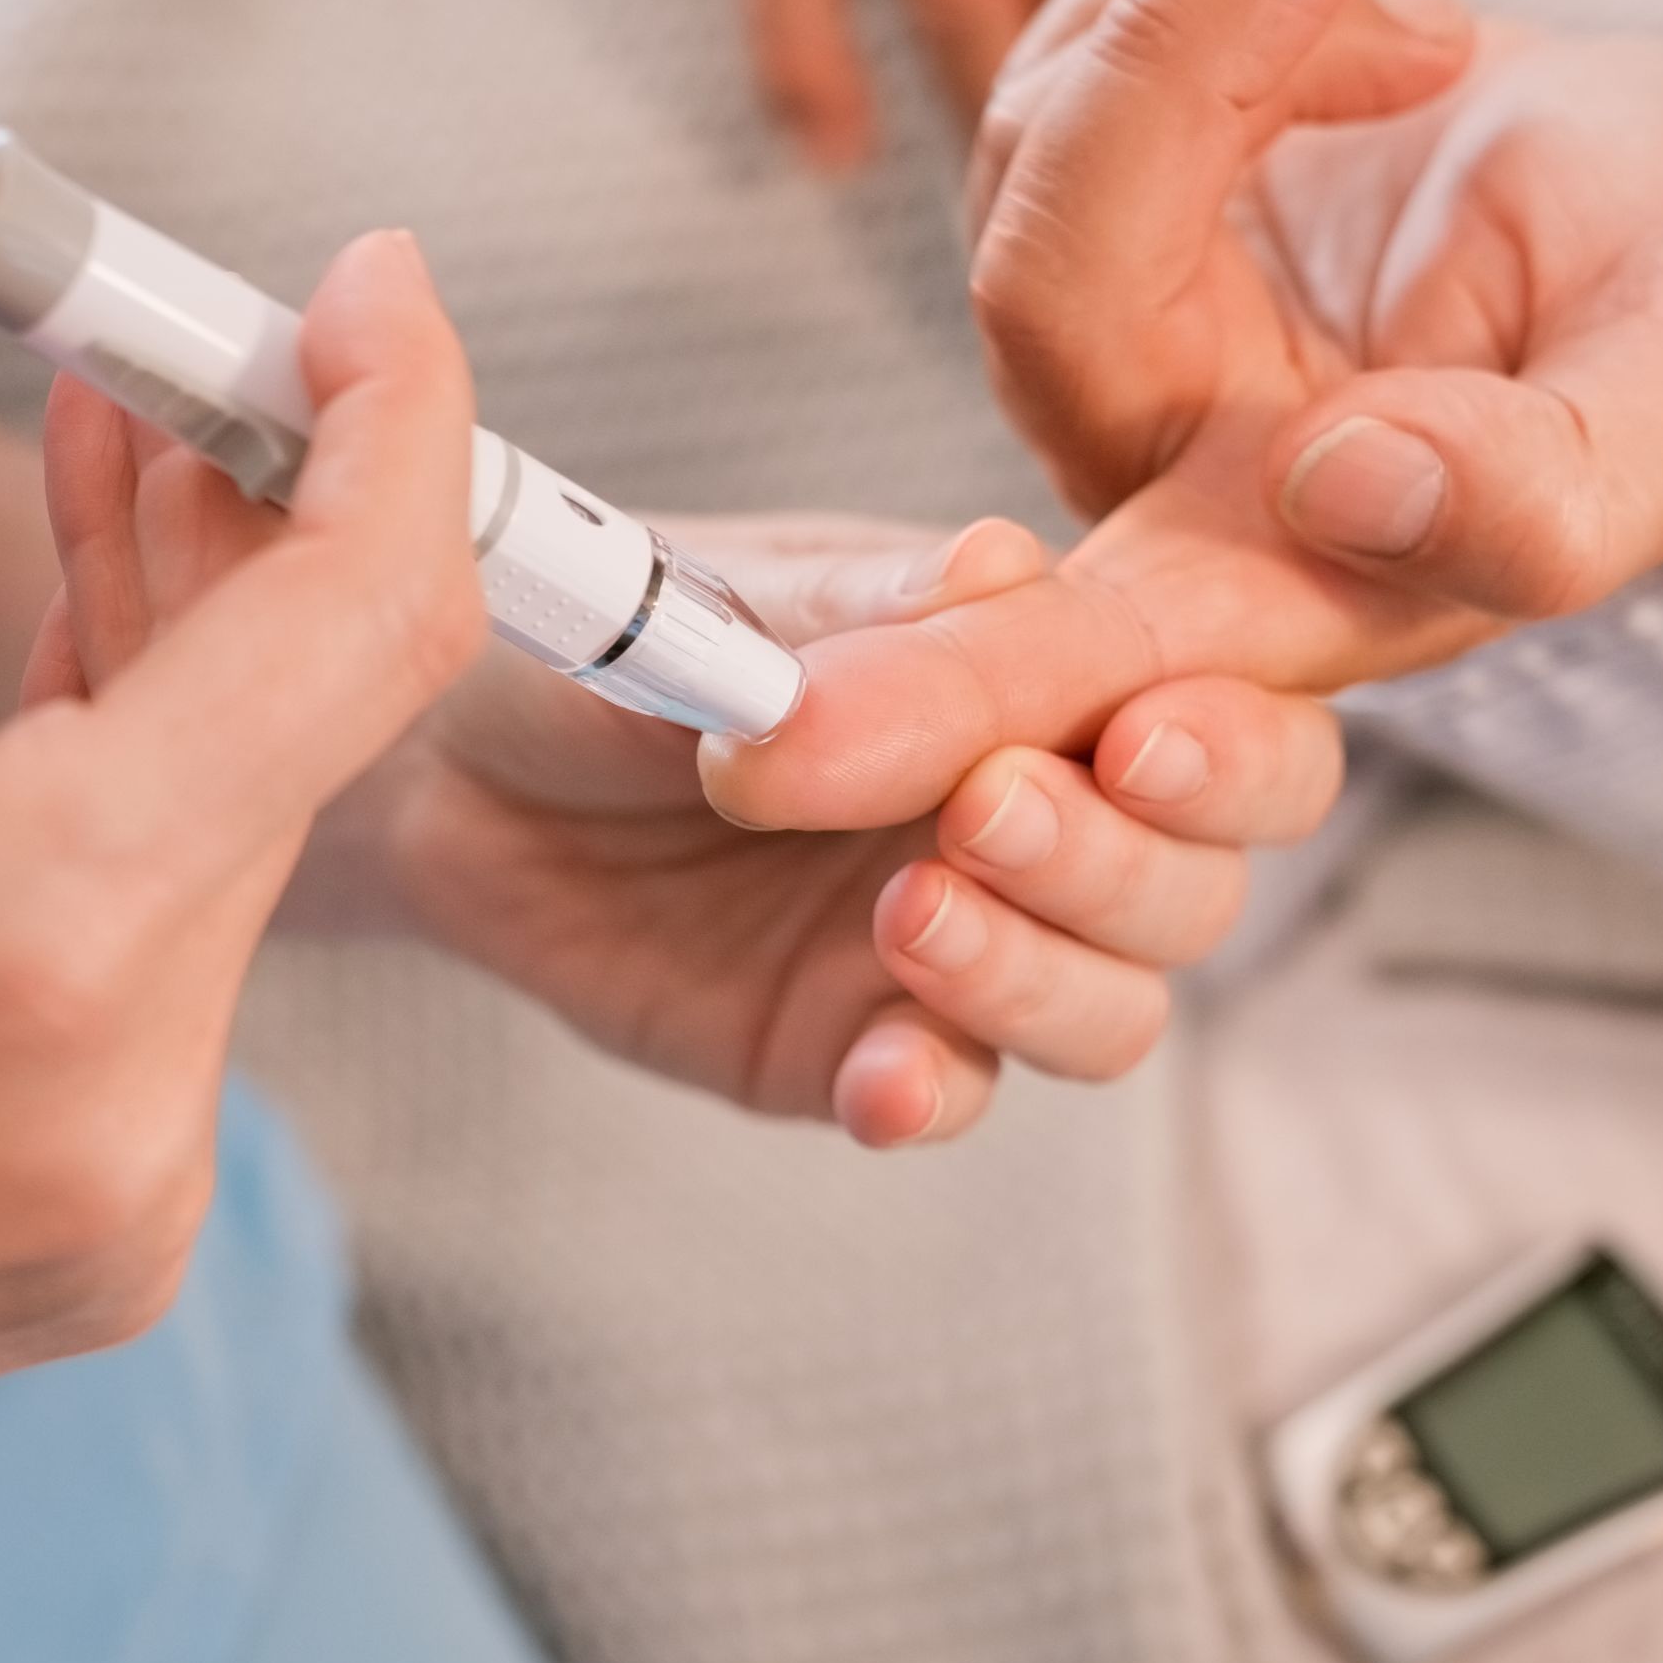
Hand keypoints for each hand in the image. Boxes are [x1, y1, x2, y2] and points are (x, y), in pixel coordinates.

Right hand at [0, 76, 493, 1523]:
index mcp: (34, 944)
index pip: (364, 623)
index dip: (397, 416)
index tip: (365, 283)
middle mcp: (138, 1102)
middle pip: (308, 723)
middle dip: (247, 504)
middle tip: (140, 340)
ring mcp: (134, 1200)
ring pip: (243, 834)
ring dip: (182, 646)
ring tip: (87, 466)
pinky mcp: (105, 1244)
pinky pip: (180, 960)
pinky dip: (134, 805)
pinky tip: (38, 697)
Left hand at [252, 508, 1344, 1145]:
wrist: (441, 757)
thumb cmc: (606, 634)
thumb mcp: (721, 596)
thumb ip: (865, 614)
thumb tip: (1007, 570)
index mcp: (1045, 666)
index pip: (1216, 703)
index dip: (1221, 733)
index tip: (1134, 734)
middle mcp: (1041, 805)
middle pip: (1198, 876)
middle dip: (1120, 858)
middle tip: (985, 814)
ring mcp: (964, 941)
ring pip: (1114, 1002)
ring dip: (1038, 970)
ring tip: (906, 916)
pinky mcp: (862, 1045)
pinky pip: (955, 1091)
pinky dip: (934, 1087)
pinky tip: (880, 1076)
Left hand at [708, 0, 1662, 835]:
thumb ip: (1551, 490)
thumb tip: (1346, 486)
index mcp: (1299, 592)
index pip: (1098, 665)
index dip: (966, 704)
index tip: (812, 749)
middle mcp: (1164, 481)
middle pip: (993, 426)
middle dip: (903, 395)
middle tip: (749, 631)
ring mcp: (1116, 328)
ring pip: (1043, 174)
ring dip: (1191, 28)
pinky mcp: (1095, 193)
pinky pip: (1066, 61)